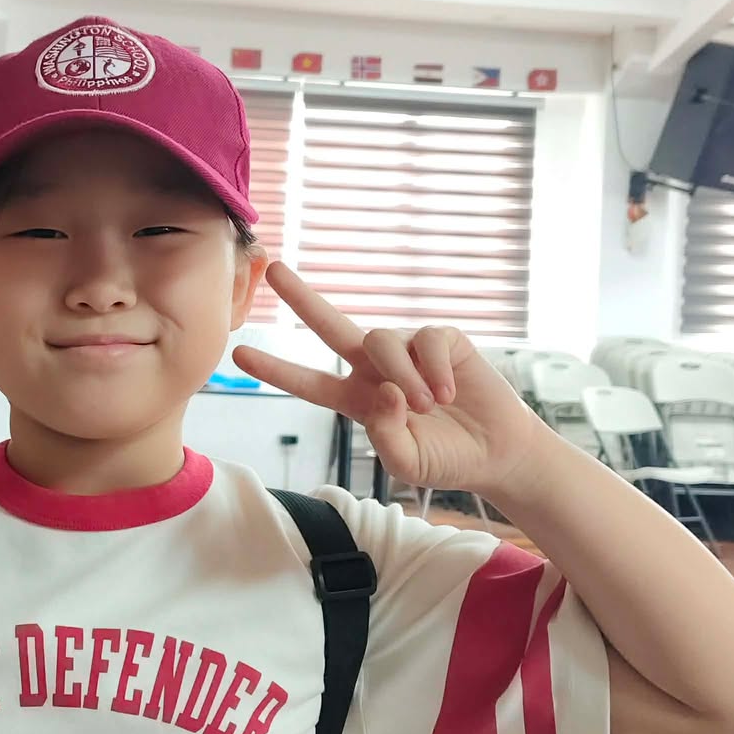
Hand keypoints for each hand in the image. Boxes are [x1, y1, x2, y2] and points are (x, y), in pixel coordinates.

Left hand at [230, 263, 550, 499]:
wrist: (494, 451)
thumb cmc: (445, 458)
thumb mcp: (407, 463)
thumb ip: (385, 437)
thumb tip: (383, 393)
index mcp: (357, 400)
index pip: (310, 382)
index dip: (278, 370)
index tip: (239, 356)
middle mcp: (376, 368)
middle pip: (332, 326)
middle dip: (303, 298)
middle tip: (274, 269)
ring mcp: (407, 350)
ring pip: (381, 341)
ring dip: (402, 376)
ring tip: (428, 406)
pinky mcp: (442, 339)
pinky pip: (425, 340)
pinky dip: (433, 370)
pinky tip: (448, 393)